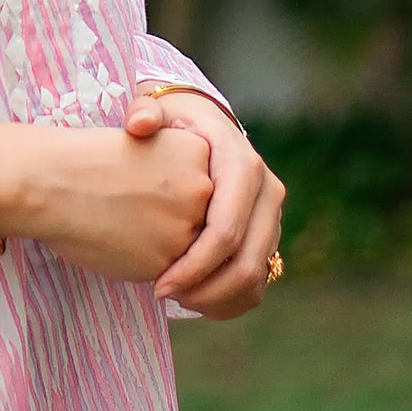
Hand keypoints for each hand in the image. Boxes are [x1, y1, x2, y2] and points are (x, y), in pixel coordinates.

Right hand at [4, 122, 213, 284]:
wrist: (47, 180)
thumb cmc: (87, 161)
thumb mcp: (147, 148)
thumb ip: (184, 180)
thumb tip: (206, 225)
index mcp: (200, 150)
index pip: (203, 187)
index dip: (167, 191)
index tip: (137, 183)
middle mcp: (203, 189)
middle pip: (200, 220)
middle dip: (166, 221)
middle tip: (127, 204)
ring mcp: (188, 227)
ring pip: (188, 250)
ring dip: (158, 245)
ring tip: (119, 219)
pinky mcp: (170, 262)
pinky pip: (168, 272)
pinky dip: (143, 262)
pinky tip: (116, 238)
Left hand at [124, 89, 285, 318]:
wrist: (202, 125)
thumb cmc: (172, 122)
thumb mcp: (156, 108)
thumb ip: (143, 113)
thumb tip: (139, 125)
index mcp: (243, 165)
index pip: (225, 230)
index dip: (193, 266)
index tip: (157, 284)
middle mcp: (268, 193)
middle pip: (247, 261)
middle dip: (205, 289)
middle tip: (161, 296)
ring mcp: (272, 218)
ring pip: (257, 278)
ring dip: (216, 299)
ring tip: (174, 299)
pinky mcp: (268, 237)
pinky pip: (258, 283)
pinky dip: (229, 301)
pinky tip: (192, 302)